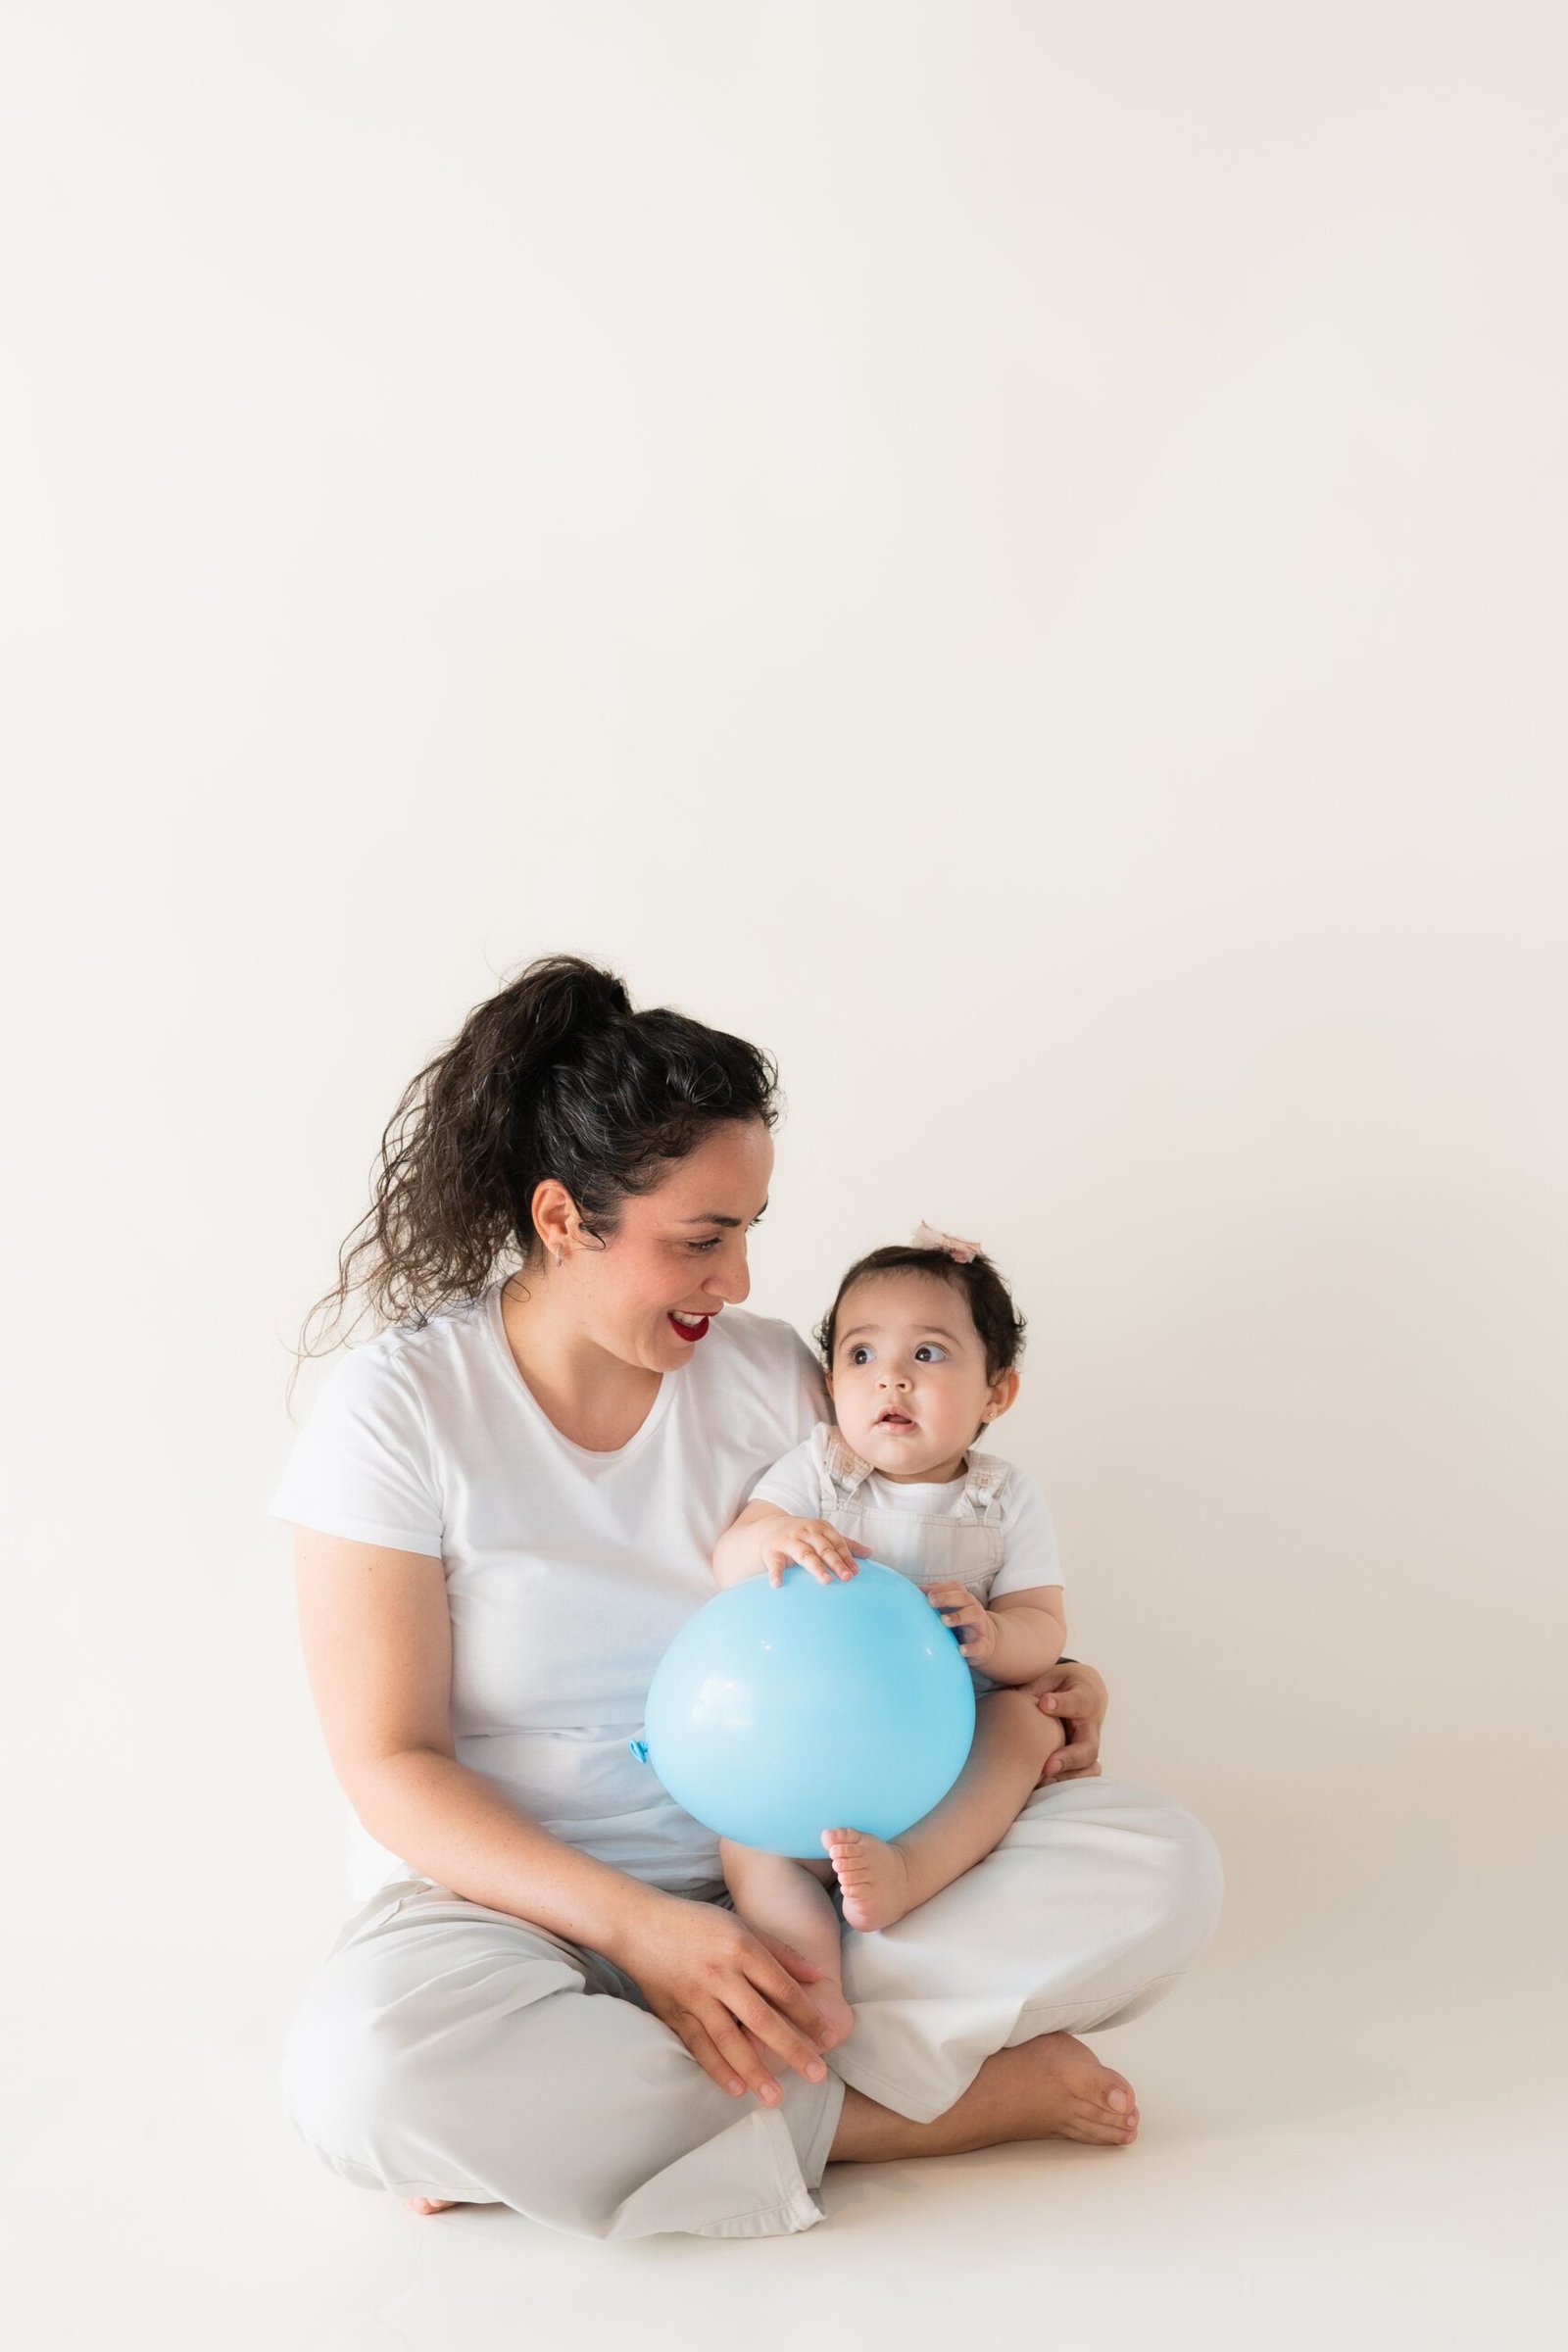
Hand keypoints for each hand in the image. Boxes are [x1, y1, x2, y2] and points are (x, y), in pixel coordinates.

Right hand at [614, 1891, 837, 2106]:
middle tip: (818, 2076)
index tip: (828, 2038)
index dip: (807, 2014)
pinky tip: (736, 2089)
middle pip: (761, 2017)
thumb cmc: (697, 1923)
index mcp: (741, 1947)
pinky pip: (698, 2045)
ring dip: (754, 2070)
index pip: (782, 1987)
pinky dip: (717, 2068)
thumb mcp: (741, 1926)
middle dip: (791, 2049)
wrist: (640, 1924)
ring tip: (775, 2097)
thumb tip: (817, 1977)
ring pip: (729, 2039)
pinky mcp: (674, 2012)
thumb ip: (780, 1952)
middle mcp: (720, 1973)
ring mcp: (695, 1995)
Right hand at [760, 1517, 870, 1587]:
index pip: (837, 1543)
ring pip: (804, 1555)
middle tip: (847, 1578)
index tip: (855, 1572)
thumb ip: (846, 1544)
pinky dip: (776, 1573)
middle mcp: (805, 1533)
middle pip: (823, 1548)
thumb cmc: (803, 1535)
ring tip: (826, 1581)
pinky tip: (777, 1584)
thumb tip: (871, 1553)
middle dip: (836, 1562)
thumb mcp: (824, 1535)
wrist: (768, 1528)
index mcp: (820, 1528)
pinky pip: (775, 1563)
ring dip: (816, 1568)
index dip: (847, 1557)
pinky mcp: (772, 1552)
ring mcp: (789, 1541)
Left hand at [924, 1579, 996, 1667]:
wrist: (985, 1643)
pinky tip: (961, 1650)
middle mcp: (973, 1609)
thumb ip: (937, 1597)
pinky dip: (972, 1647)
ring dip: (959, 1616)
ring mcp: (979, 1626)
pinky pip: (980, 1645)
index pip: (956, 1587)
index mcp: (964, 1600)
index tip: (927, 1594)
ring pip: (974, 1615)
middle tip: (931, 1602)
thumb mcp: (951, 1609)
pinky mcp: (983, 1646)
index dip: (942, 1588)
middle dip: (948, 1597)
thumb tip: (919, 1589)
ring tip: (944, 1621)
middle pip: (964, 1597)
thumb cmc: (961, 1623)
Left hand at [1018, 1659, 1107, 1785]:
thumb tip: (1014, 1698)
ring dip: (1066, 1778)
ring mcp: (1089, 1748)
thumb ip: (1035, 1688)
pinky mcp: (1083, 1763)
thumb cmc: (1059, 1685)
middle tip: (1048, 1765)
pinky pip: (1081, 1778)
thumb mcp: (1049, 1677)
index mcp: (1085, 1698)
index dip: (1063, 1704)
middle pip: (1088, 1747)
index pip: (1079, 1702)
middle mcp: (1091, 1727)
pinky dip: (1064, 1786)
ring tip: (1042, 1783)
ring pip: (1087, 1768)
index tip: (1044, 1704)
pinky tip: (1040, 1789)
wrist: (1081, 1695)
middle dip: (1069, 1758)